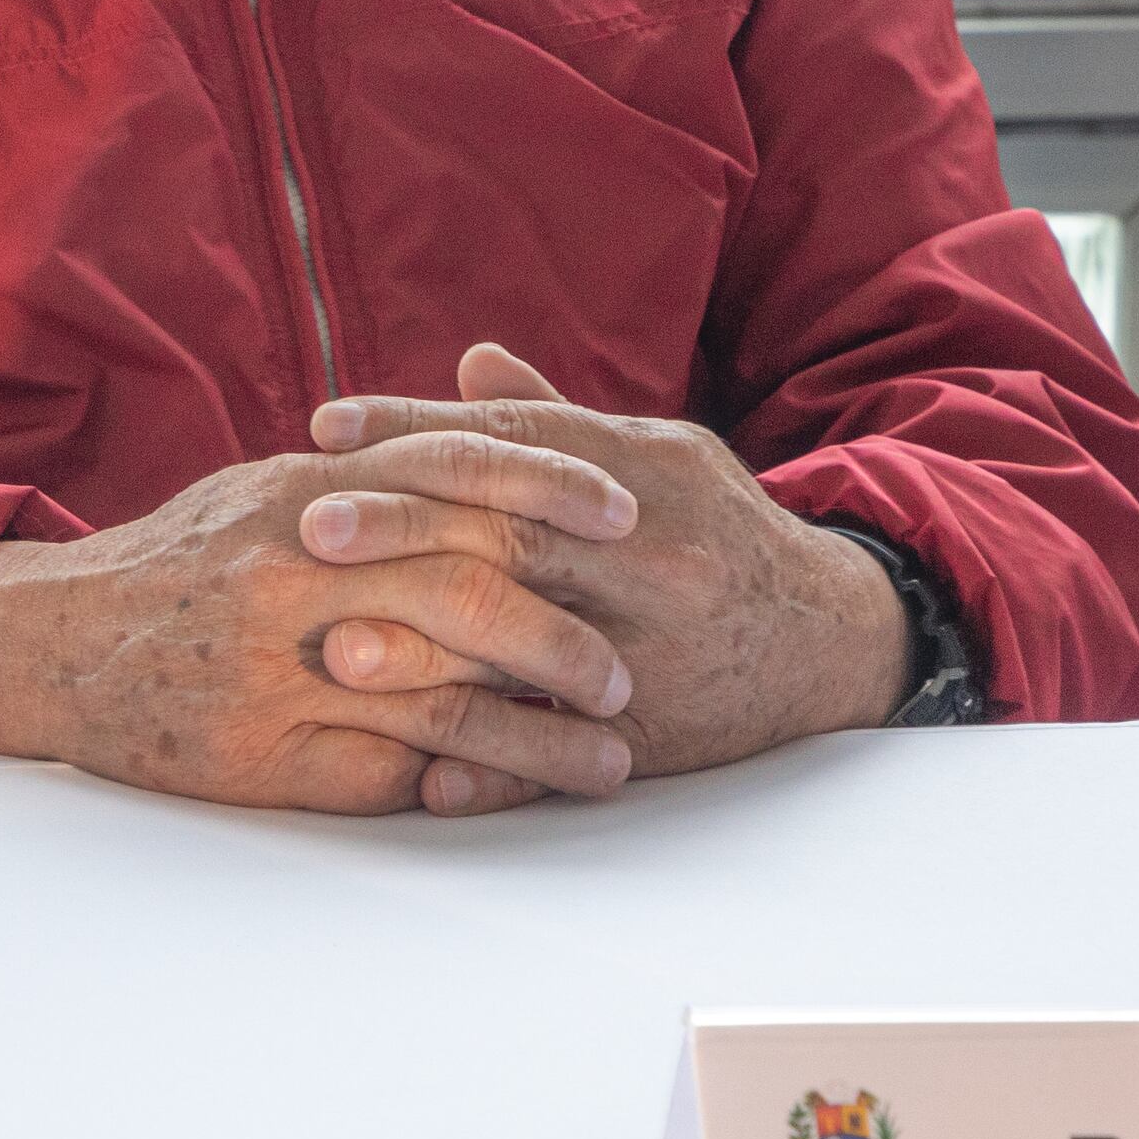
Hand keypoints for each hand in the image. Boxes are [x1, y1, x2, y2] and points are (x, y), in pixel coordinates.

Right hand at [0, 422, 648, 815]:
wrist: (50, 644)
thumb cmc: (175, 564)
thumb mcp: (263, 493)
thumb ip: (367, 479)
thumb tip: (485, 455)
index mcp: (301, 493)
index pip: (449, 475)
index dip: (546, 487)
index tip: (625, 510)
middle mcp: (294, 571)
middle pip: (463, 588)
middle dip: (563, 631)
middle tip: (632, 666)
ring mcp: (278, 667)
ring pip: (442, 696)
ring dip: (541, 731)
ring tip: (613, 754)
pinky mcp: (265, 754)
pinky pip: (391, 772)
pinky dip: (469, 783)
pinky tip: (523, 794)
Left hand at [298, 344, 910, 812]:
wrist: (831, 637)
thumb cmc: (713, 531)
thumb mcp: (656, 456)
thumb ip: (556, 416)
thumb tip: (470, 361)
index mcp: (642, 473)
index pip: (513, 442)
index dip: (416, 428)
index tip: (325, 426)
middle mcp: (650, 556)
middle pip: (510, 534)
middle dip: (402, 528)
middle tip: (306, 525)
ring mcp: (655, 647)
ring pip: (530, 647)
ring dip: (431, 655)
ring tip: (339, 652)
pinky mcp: (660, 731)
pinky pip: (569, 755)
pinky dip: (502, 767)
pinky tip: (427, 776)